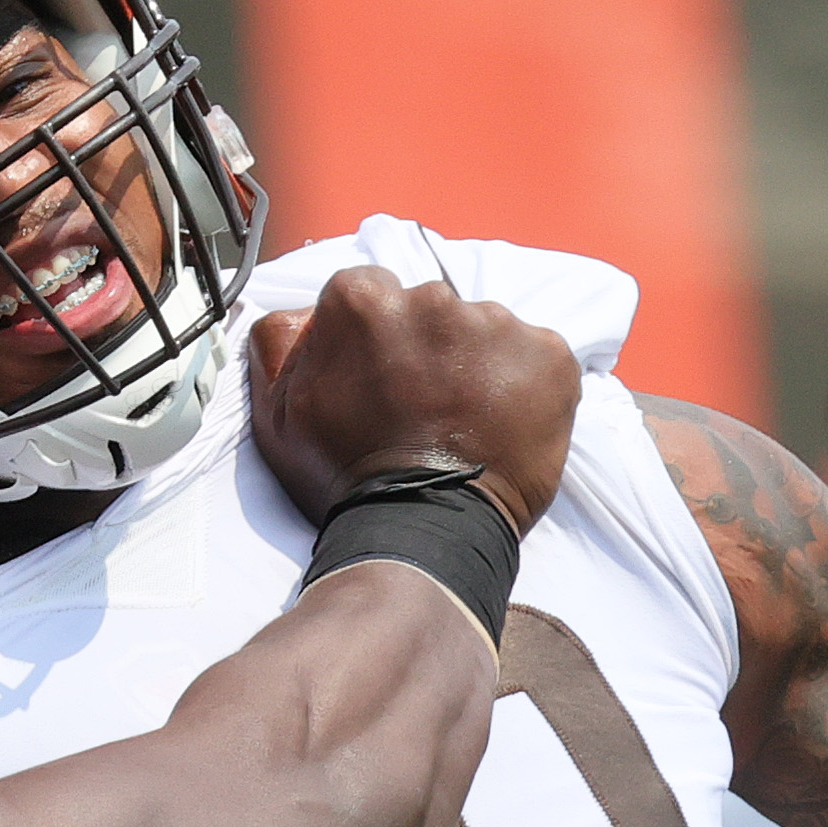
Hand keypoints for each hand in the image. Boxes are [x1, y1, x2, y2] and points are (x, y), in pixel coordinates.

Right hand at [246, 267, 576, 531]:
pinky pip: (536, 357)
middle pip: (432, 308)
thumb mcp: (280, 414)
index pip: (373, 294)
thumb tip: (299, 315)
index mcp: (362, 301)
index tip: (383, 378)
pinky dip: (526, 387)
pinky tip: (503, 426)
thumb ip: (281, 346)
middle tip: (425, 407)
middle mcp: (430, 298)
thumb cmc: (348, 480)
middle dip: (430, 349)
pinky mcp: (547, 354)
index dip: (378, 339)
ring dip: (478, 368)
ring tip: (466, 423)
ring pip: (485, 331)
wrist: (423, 532)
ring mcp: (495, 323)